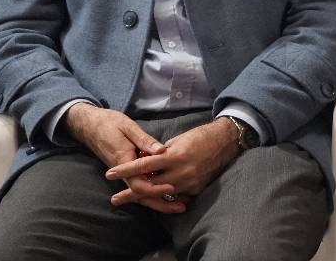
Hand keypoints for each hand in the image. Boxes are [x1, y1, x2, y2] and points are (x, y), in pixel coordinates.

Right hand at [64, 103, 181, 213]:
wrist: (89, 125)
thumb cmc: (109, 123)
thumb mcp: (127, 127)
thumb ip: (144, 140)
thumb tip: (161, 151)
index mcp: (124, 161)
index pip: (138, 184)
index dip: (155, 188)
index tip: (171, 187)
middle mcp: (123, 172)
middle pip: (141, 195)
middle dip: (161, 203)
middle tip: (181, 207)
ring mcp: (124, 173)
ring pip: (141, 193)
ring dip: (159, 200)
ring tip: (179, 205)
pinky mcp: (127, 171)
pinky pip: (140, 185)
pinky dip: (153, 191)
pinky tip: (168, 193)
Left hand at [105, 118, 240, 207]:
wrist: (225, 142)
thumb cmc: (200, 136)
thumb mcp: (178, 140)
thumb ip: (163, 152)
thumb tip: (150, 159)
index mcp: (173, 155)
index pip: (143, 165)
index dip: (126, 170)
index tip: (110, 174)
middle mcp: (180, 171)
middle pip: (150, 186)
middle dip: (131, 193)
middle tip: (115, 199)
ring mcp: (189, 182)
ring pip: (162, 193)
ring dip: (146, 196)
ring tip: (131, 199)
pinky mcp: (196, 189)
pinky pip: (177, 195)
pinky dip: (166, 195)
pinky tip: (156, 197)